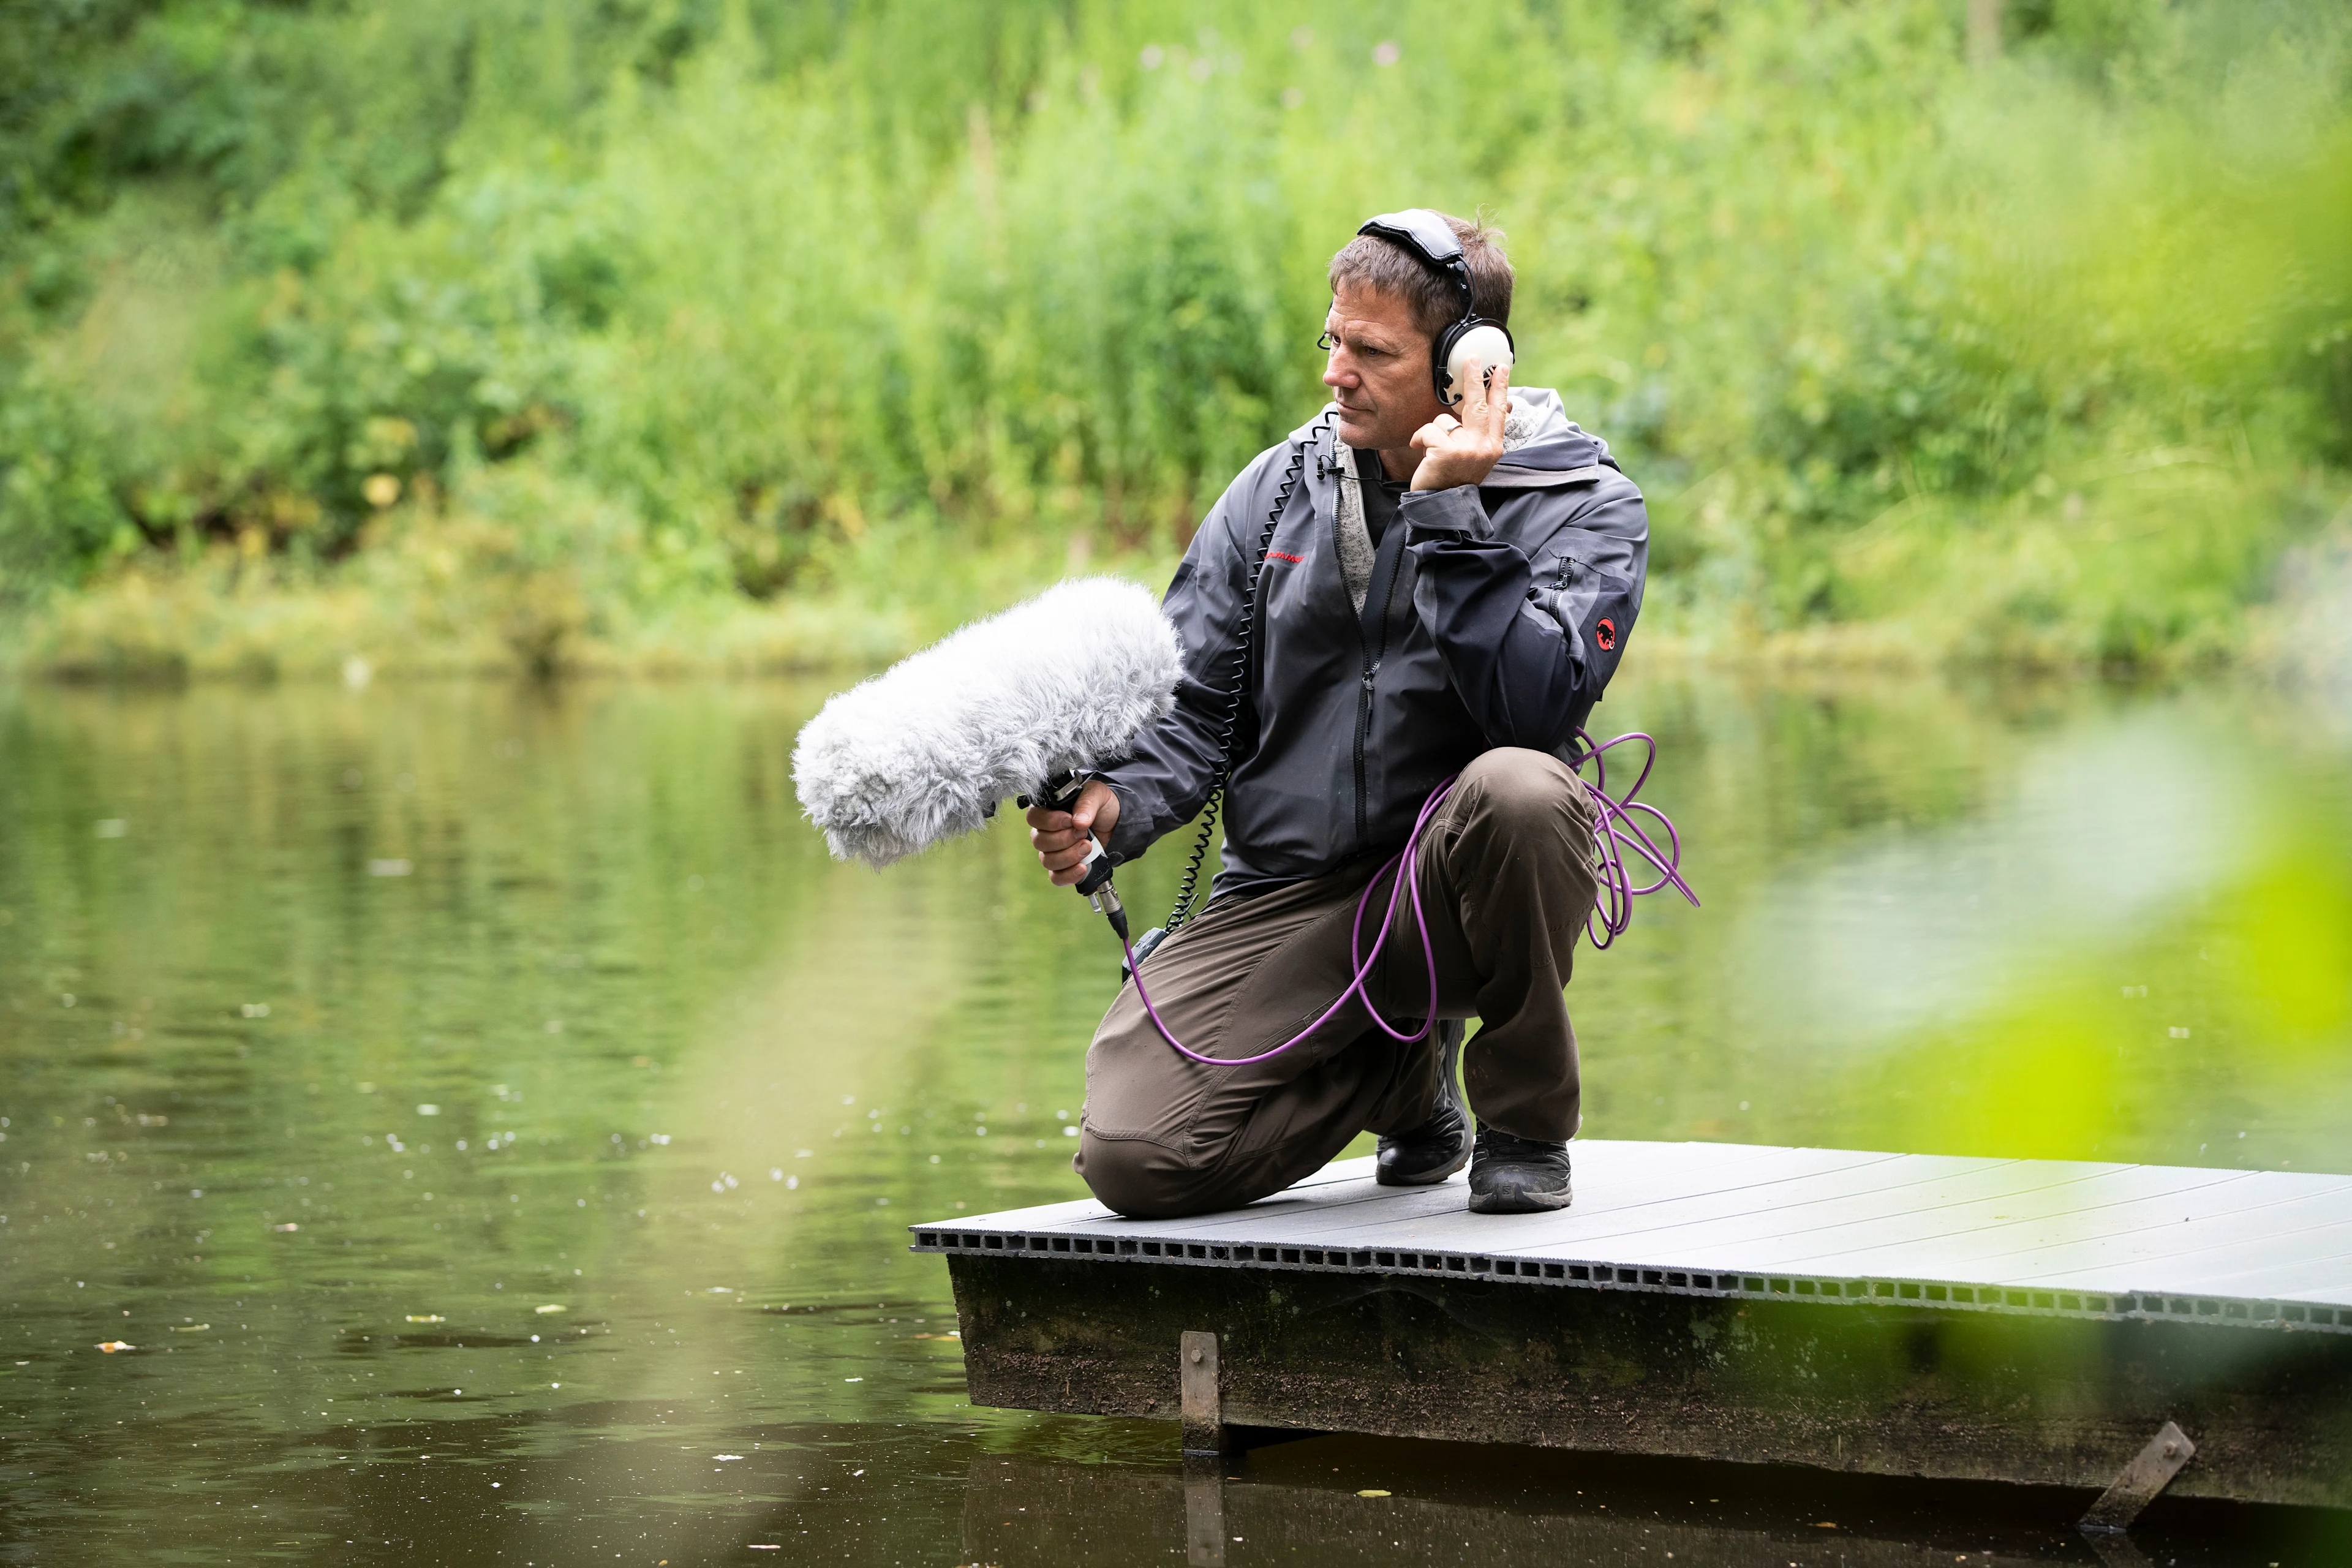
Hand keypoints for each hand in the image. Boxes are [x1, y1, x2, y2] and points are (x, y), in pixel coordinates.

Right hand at [1026, 779, 1120, 886]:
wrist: (1115, 823)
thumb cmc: (1101, 805)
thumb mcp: (1097, 795)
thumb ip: (1087, 803)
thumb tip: (1079, 821)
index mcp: (1048, 810)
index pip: (1033, 818)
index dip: (1049, 822)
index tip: (1070, 821)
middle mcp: (1046, 832)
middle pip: (1039, 842)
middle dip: (1063, 839)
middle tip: (1083, 833)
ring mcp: (1053, 851)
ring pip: (1047, 860)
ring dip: (1069, 856)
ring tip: (1088, 847)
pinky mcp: (1064, 867)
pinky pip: (1056, 877)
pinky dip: (1069, 875)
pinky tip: (1082, 868)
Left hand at [1408, 360, 1511, 490]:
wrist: (1441, 505)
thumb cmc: (1453, 478)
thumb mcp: (1474, 457)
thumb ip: (1481, 433)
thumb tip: (1496, 407)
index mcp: (1493, 446)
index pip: (1498, 411)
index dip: (1500, 388)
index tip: (1501, 368)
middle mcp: (1484, 446)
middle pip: (1478, 403)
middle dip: (1474, 378)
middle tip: (1472, 358)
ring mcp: (1467, 449)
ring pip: (1443, 420)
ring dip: (1432, 433)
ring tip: (1432, 452)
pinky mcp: (1446, 452)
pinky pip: (1428, 430)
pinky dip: (1419, 439)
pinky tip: (1421, 453)